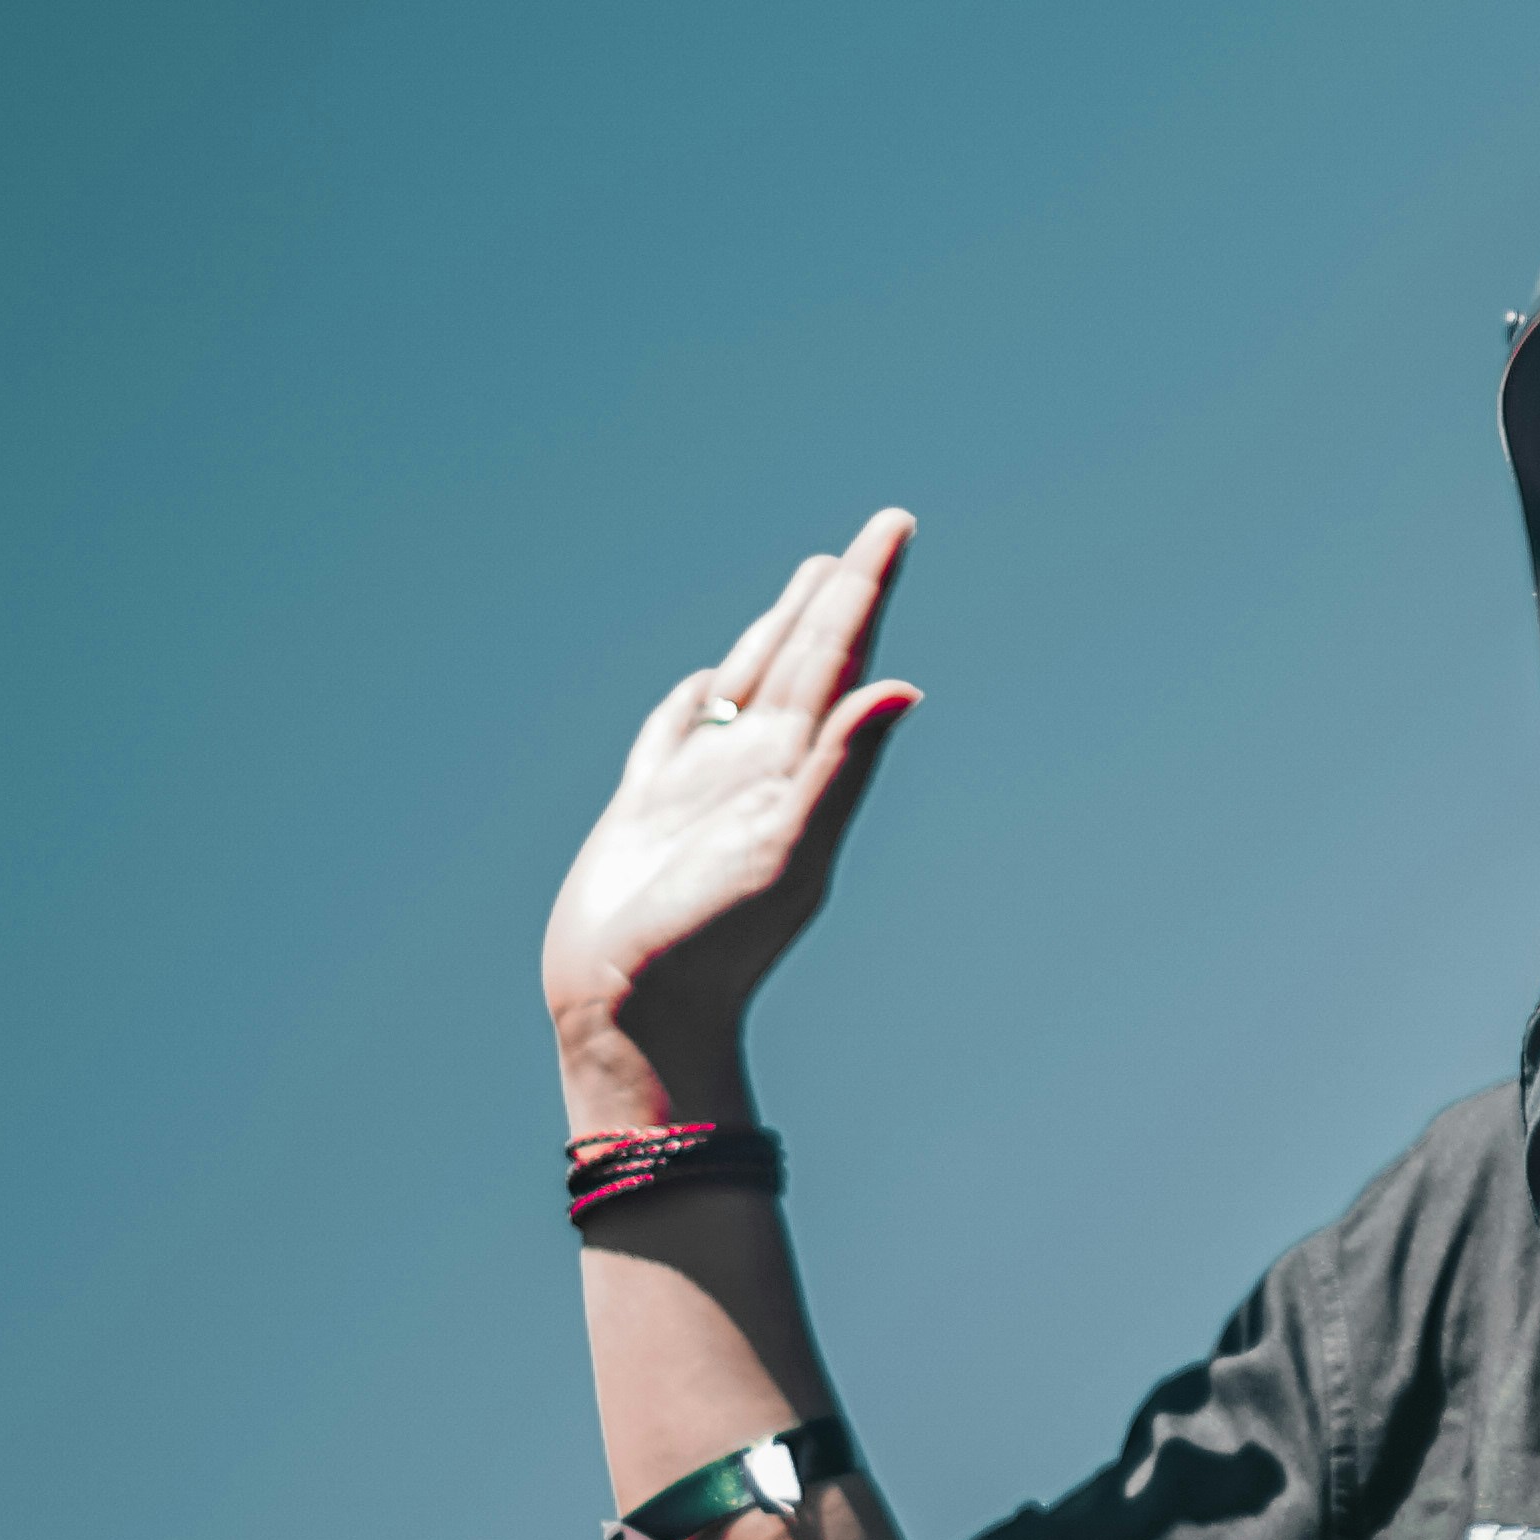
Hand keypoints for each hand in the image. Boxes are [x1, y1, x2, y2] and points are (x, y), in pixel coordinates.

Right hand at [540, 511, 929, 1119]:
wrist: (635, 1014)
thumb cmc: (710, 946)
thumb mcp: (786, 851)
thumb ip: (843, 768)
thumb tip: (904, 688)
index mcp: (798, 766)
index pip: (841, 655)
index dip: (866, 589)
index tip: (895, 525)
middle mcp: (760, 766)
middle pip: (807, 655)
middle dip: (839, 594)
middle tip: (877, 532)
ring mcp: (705, 784)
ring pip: (751, 681)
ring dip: (782, 630)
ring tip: (811, 581)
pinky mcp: (649, 807)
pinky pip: (678, 729)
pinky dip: (700, 696)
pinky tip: (713, 678)